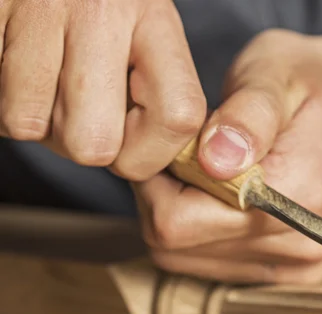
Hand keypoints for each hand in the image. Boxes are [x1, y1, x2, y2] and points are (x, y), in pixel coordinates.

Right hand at [0, 0, 205, 179]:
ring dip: (32, 116)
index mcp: (155, 21)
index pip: (178, 118)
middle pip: (94, 144)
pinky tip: (15, 64)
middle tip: (79, 107)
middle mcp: (101, 11)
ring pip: (28, 125)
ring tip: (43, 78)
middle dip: (82, 142)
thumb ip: (161, 99)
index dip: (150, 152)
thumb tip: (140, 163)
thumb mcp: (146, 39)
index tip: (134, 135)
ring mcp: (39, 8)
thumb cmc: (99, 12)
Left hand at [134, 29, 321, 283]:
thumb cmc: (306, 87)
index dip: (157, 181)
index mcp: (299, 195)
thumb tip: (215, 159)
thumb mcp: (273, 75)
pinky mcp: (292, 272)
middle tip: (189, 153)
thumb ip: (246, 114)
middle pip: (176, 245)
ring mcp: (299, 264)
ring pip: (186, 259)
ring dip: (179, 215)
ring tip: (207, 172)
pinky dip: (200, 234)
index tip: (174, 145)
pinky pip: (210, 268)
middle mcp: (303, 242)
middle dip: (163, 197)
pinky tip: (221, 198)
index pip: (179, 221)